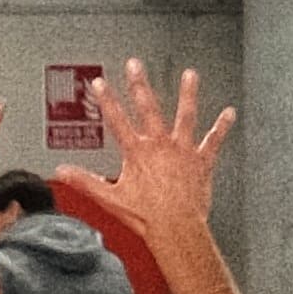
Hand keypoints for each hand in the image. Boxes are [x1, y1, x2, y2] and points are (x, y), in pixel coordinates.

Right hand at [53, 56, 236, 254]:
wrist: (176, 229)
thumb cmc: (146, 217)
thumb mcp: (110, 199)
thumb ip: (86, 182)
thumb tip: (63, 173)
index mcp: (137, 153)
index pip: (117, 121)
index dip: (107, 100)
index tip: (100, 83)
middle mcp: (160, 145)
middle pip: (148, 108)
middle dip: (139, 84)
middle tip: (135, 64)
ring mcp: (182, 151)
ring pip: (185, 116)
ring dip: (188, 94)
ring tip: (190, 75)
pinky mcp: (201, 161)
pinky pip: (213, 141)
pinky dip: (222, 127)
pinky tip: (229, 113)